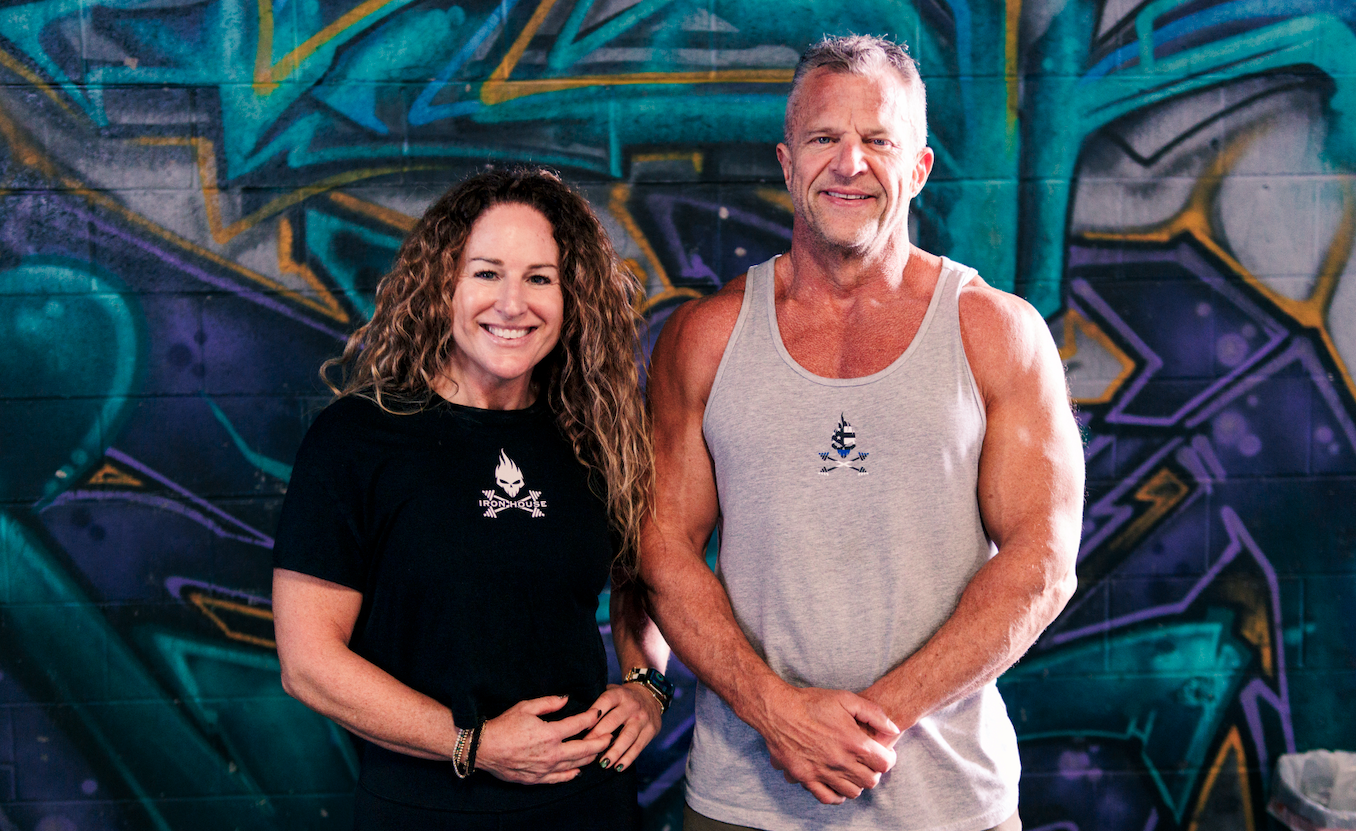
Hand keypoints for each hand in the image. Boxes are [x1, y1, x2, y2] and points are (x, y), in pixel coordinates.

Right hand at [475, 695, 611, 784]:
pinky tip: (578, 770)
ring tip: (599, 752)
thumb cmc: (503, 726)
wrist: (483, 748)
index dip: (591, 717)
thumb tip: (566, 699)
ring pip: (575, 764)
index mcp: (550, 733)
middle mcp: (551, 753)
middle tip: (611, 736)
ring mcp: (545, 768)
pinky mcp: (537, 779)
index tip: (598, 712)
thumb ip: (549, 703)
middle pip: (584, 749)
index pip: (578, 725)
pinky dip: (572, 774)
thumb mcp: (525, 707)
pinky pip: (560, 778)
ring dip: (590, 758)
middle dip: (600, 741)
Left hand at [583, 683, 663, 772]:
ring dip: (615, 752)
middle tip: (586, 749)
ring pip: (627, 737)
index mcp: (619, 694)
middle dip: (598, 737)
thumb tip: (576, 718)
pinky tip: (618, 767)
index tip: (580, 729)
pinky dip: (628, 758)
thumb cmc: (623, 698)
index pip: (604, 702)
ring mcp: (642, 719)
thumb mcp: (612, 691)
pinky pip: (638, 746)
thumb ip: (597, 701)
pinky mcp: (651, 730)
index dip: (592, 715)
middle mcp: (631, 705)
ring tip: (603, 764)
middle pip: (613, 721)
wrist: (651, 696)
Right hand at [757, 686, 899, 803]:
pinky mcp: (806, 778)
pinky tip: (838, 785)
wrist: (779, 710)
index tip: (883, 753)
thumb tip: (893, 729)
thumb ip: (874, 714)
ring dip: (857, 783)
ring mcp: (823, 772)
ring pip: (852, 792)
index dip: (888, 758)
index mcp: (854, 742)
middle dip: (874, 771)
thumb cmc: (812, 703)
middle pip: (871, 780)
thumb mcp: (847, 699)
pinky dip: (837, 795)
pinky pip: (828, 797)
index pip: (885, 764)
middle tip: (868, 761)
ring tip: (853, 770)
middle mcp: (841, 761)